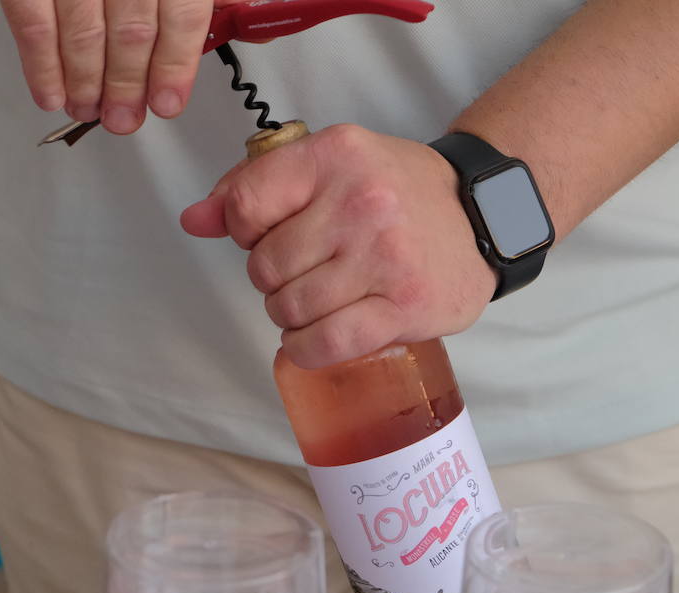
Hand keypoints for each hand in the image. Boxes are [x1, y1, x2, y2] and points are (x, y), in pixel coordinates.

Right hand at [0, 0, 245, 133]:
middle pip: (132, 30)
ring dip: (87, 83)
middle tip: (124, 118)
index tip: (167, 103)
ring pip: (84, 32)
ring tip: (89, 109)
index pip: (182, 13)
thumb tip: (248, 22)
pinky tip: (52, 92)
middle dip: (128, 86)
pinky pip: (33, 22)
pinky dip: (42, 65)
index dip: (175, 66)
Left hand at [180, 125, 496, 368]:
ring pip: (291, 308)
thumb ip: (256, 187)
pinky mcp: (404, 306)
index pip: (246, 204)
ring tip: (319, 302)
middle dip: (273, 279)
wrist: (483, 218)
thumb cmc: (399, 193)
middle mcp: (360, 203)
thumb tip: (195, 220)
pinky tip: (314, 340)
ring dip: (291, 317)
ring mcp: (384, 257)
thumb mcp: (330, 165)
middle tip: (305, 273)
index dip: (245, 231)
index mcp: (335, 157)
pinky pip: (326, 342)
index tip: (270, 235)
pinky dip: (307, 350)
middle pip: (265, 266)